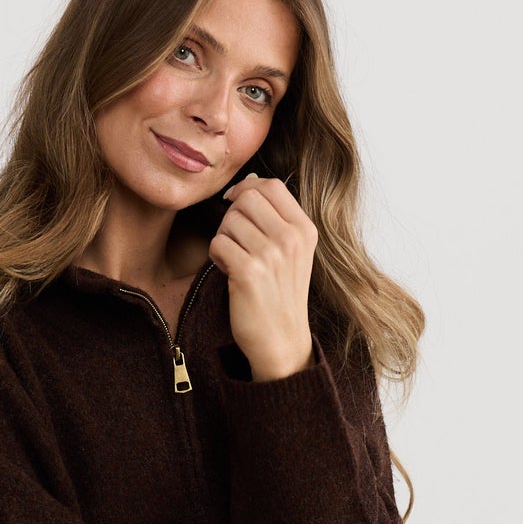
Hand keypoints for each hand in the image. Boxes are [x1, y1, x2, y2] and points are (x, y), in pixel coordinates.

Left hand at [211, 174, 317, 381]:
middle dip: (232, 216)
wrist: (281, 342)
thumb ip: (277, 218)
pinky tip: (229, 273)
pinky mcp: (249, 272)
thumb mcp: (294, 253)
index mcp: (305, 230)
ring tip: (234, 260)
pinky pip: (218, 243)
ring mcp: (272, 255)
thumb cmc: (281, 295)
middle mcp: (292, 239)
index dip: (247, 189)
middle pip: (247, 198)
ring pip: (229, 220)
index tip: (236, 205)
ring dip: (224, 238)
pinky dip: (217, 257)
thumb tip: (249, 181)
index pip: (271, 185)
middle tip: (235, 241)